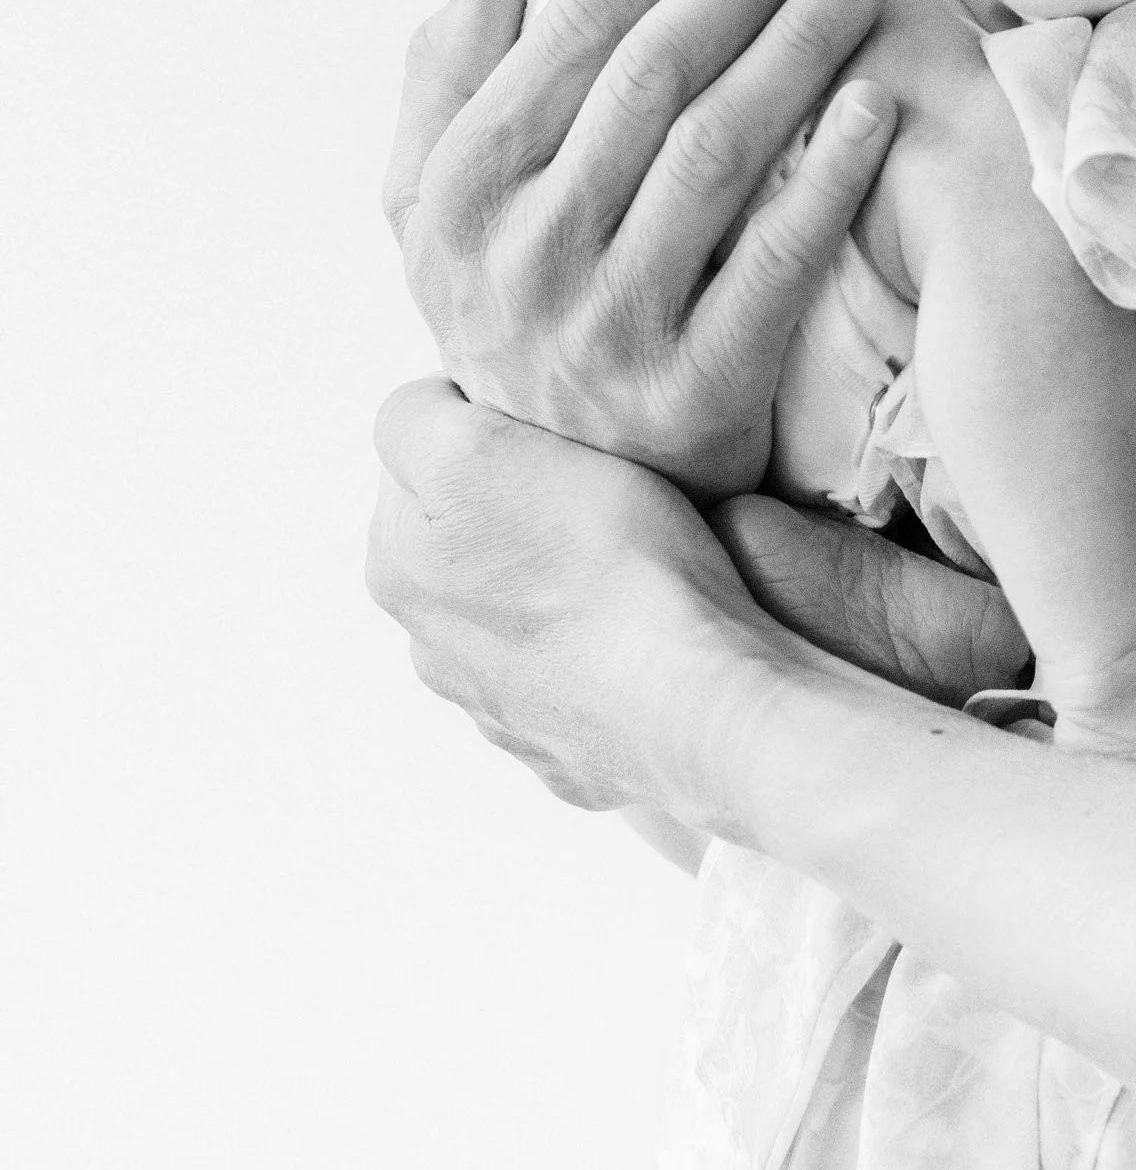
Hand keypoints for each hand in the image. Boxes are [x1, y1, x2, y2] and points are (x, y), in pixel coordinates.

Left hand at [365, 385, 1038, 827]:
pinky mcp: (576, 752)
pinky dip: (611, 644)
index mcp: (398, 567)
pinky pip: (588, 669)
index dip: (493, 417)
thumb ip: (415, 420)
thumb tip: (426, 417)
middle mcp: (432, 649)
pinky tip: (655, 626)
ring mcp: (504, 711)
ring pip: (528, 603)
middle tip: (601, 483)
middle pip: (471, 528)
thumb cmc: (605, 566)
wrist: (702, 705)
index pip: (421, 448)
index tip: (558, 425)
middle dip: (522, 500)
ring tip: (639, 555)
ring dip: (565, 575)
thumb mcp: (476, 446)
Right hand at [382, 0, 900, 496]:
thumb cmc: (515, 309)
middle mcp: (524, 258)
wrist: (567, 488)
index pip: (576, 34)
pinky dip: (828, 179)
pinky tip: (880, 101)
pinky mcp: (694, 391)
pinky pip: (773, 264)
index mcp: (462, 194)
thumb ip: (451, 77)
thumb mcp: (443, 208)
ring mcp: (608, 328)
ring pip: (716, 152)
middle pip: (654, 76)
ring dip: (798, 45)